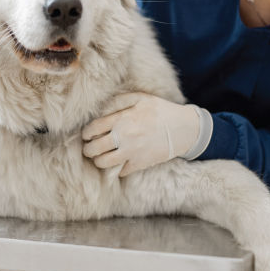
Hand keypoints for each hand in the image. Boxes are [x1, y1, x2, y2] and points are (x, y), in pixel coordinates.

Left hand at [81, 92, 204, 176]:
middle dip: (88, 149)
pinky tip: (119, 162)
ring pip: (103, 163)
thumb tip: (100, 109)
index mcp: (122, 119)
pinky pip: (120, 172)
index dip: (86, 134)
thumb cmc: (161, 111)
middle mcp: (124, 137)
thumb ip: (118, 101)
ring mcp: (131, 152)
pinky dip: (117, 169)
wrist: (184, 129)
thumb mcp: (140, 98)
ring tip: (101, 157)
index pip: (92, 129)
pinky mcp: (139, 164)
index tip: (87, 135)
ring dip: (98, 161)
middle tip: (90, 148)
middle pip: (94, 148)